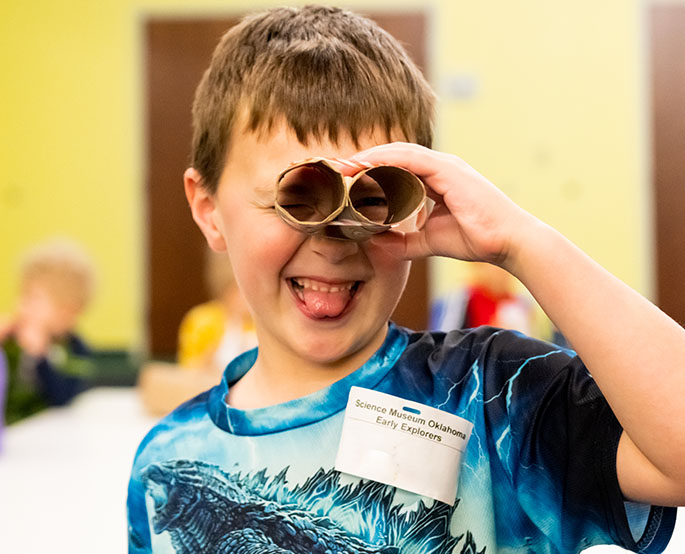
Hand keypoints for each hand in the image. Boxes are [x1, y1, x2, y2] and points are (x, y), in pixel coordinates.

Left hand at [347, 143, 535, 266]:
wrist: (506, 242)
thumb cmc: (475, 239)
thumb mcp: (428, 241)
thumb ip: (404, 241)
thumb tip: (376, 243)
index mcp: (435, 180)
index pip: (395, 169)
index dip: (368, 171)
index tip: (344, 180)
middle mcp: (439, 168)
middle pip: (392, 157)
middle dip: (363, 161)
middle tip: (335, 170)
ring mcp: (444, 165)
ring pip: (397, 153)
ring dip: (368, 157)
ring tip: (343, 166)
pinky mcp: (448, 169)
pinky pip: (410, 158)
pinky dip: (385, 159)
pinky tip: (365, 164)